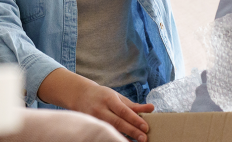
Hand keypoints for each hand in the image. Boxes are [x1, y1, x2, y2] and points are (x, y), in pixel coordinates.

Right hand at [37, 68, 153, 141]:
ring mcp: (93, 118)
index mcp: (109, 99)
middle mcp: (100, 109)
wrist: (80, 95)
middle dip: (131, 131)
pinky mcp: (89, 124)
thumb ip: (133, 105)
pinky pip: (103, 133)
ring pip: (109, 129)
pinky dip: (112, 138)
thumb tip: (151, 108)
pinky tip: (121, 141)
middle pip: (117, 122)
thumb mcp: (117, 97)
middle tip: (144, 138)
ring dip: (123, 138)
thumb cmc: (103, 96)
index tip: (145, 127)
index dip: (134, 119)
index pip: (123, 110)